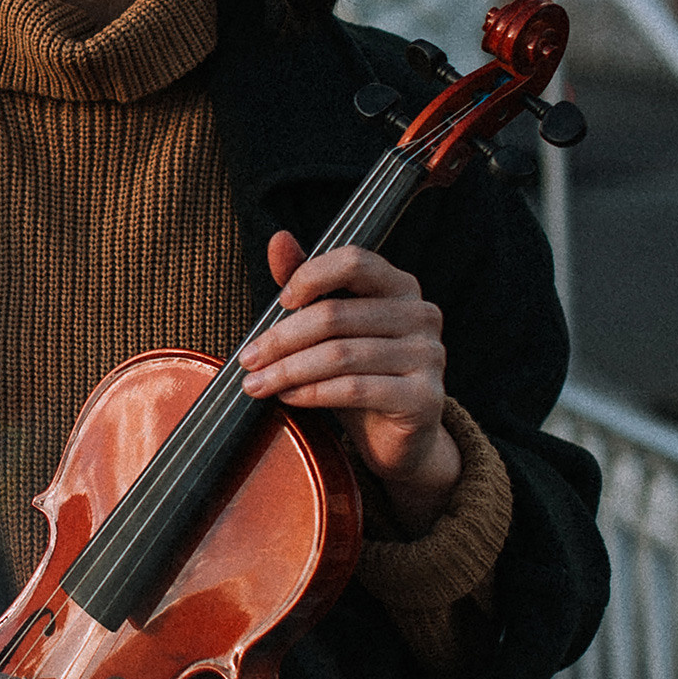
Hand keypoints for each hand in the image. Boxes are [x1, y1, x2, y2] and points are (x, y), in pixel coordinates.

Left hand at [238, 228, 461, 529]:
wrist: (396, 439)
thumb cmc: (360, 375)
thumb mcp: (332, 329)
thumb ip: (309, 284)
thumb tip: (278, 239)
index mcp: (401, 286)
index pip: (354, 261)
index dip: (311, 276)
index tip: (278, 302)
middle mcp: (422, 314)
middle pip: (335, 315)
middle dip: (281, 338)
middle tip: (248, 359)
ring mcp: (428, 355)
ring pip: (340, 355)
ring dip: (288, 371)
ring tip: (257, 384)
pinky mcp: (424, 397)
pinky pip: (355, 389)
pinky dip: (312, 393)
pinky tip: (288, 398)